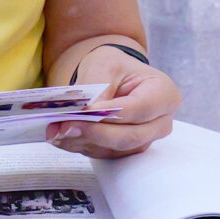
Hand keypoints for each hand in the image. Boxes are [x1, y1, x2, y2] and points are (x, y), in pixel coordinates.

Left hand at [52, 52, 179, 159]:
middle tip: (65, 125)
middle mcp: (160, 122)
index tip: (86, 110)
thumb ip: (99, 88)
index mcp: (164, 94)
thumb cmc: (114, 67)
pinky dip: (80, 145)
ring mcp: (144, 140)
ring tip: (55, 130)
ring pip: (114, 149)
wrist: (114, 77)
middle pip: (129, 136)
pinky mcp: (125, 151)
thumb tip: (86, 114)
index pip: (140, 109)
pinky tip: (60, 135)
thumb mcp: (105, 65)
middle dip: (95, 132)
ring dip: (83, 141)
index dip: (112, 113)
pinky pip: (103, 154)